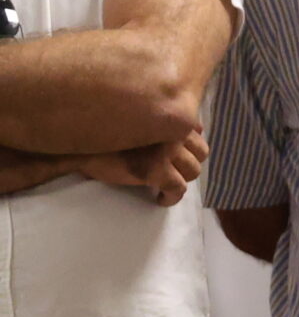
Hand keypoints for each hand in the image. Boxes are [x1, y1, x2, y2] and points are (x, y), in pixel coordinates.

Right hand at [81, 129, 207, 206]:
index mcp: (167, 117)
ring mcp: (166, 152)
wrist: (80, 146)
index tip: (178, 154)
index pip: (196, 131)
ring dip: (182, 180)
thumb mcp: (136, 119)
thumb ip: (159, 121)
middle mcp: (171, 132)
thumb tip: (187, 127)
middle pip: (200, 153)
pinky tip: (160, 199)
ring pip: (192, 172)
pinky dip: (171, 197)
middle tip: (173, 171)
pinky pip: (177, 189)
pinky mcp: (156, 171)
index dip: (190, 145)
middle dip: (189, 163)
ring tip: (167, 184)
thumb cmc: (105, 133)